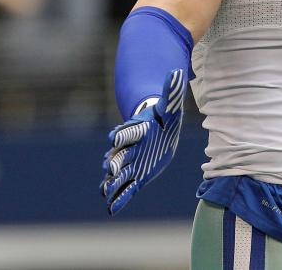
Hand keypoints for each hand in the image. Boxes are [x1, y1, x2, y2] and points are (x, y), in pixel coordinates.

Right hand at [101, 69, 185, 214]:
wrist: (160, 131)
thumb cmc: (164, 117)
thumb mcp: (170, 106)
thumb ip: (171, 92)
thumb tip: (175, 72)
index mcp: (137, 130)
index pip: (128, 131)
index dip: (121, 134)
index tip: (113, 137)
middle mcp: (129, 148)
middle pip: (118, 154)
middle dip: (113, 160)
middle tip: (109, 167)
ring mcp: (130, 163)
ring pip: (118, 174)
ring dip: (112, 182)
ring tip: (105, 191)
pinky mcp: (136, 176)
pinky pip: (126, 189)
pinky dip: (119, 198)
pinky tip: (111, 209)